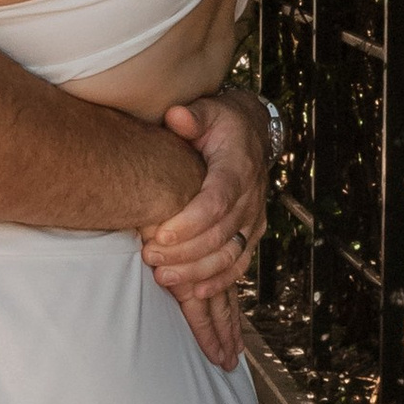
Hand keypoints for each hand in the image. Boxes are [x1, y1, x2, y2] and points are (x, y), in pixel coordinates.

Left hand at [142, 88, 268, 298]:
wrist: (252, 134)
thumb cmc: (220, 123)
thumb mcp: (209, 110)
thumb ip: (193, 116)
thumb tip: (177, 116)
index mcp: (238, 167)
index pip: (218, 200)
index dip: (192, 221)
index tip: (161, 234)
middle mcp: (251, 196)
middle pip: (221, 234)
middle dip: (185, 252)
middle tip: (150, 258)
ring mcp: (253, 218)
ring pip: (230, 254)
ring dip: (197, 271)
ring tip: (163, 278)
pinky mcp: (251, 233)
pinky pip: (239, 263)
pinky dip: (219, 281)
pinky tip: (195, 293)